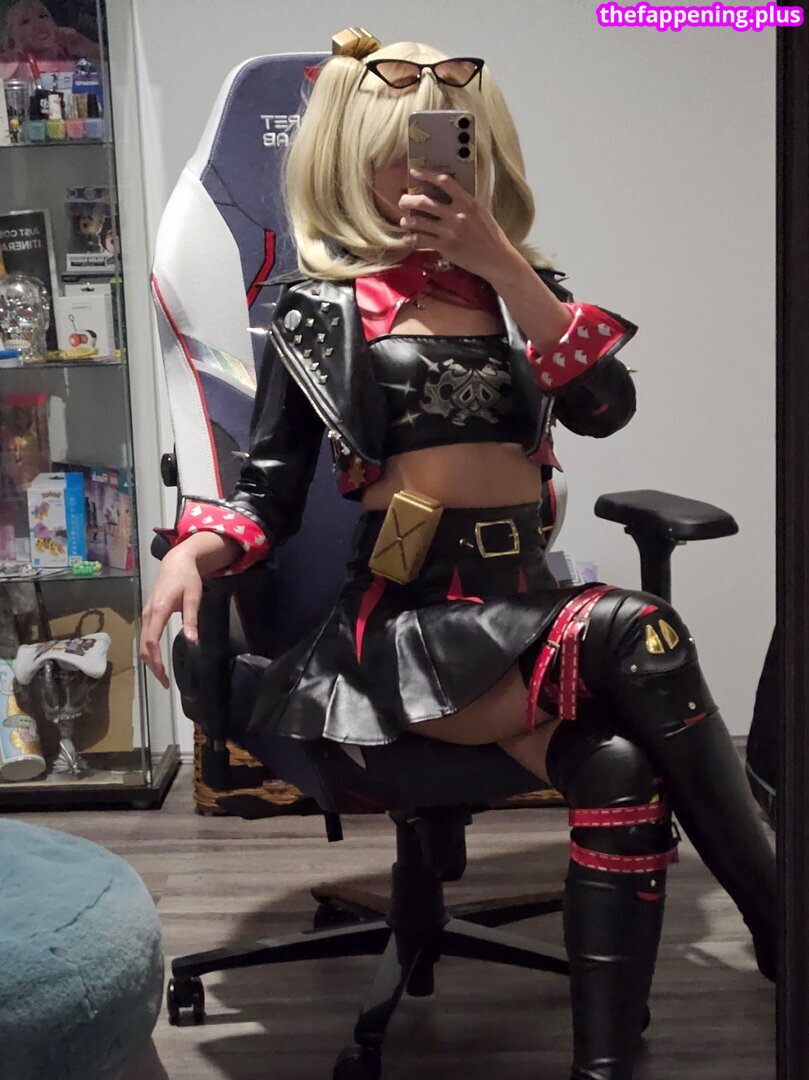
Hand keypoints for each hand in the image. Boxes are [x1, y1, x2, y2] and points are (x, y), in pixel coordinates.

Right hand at [139, 547, 203, 689]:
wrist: (176, 562)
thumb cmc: (186, 578)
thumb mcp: (193, 597)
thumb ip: (191, 619)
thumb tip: (192, 641)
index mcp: (158, 610)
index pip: (152, 640)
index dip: (156, 660)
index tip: (164, 675)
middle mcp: (148, 614)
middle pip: (144, 646)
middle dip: (152, 666)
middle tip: (164, 682)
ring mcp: (146, 614)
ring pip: (143, 643)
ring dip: (150, 660)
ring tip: (162, 674)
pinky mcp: (149, 614)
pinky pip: (145, 636)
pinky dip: (150, 651)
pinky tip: (158, 659)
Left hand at [398, 168, 515, 281]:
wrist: (497, 259)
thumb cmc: (491, 236)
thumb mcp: (481, 213)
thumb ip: (465, 203)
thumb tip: (448, 195)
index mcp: (468, 202)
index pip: (444, 181)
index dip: (426, 174)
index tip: (414, 172)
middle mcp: (457, 214)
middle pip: (424, 201)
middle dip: (408, 200)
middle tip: (402, 201)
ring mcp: (450, 231)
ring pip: (419, 221)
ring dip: (407, 221)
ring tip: (404, 222)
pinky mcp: (446, 247)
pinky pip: (422, 240)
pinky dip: (411, 239)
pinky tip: (408, 239)